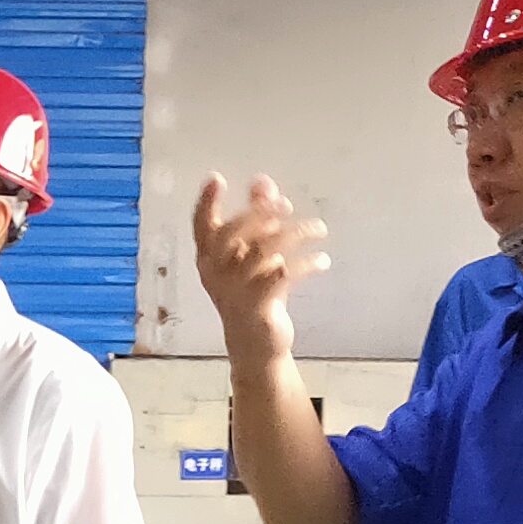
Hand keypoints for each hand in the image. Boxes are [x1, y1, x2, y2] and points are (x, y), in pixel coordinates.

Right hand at [190, 172, 329, 359]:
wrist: (255, 345)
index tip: (216, 178)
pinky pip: (284, 274)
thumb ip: (258, 219)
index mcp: (209, 260)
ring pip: (265, 250)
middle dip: (260, 212)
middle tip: (286, 204)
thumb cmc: (253, 294)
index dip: (206, 202)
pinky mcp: (258, 306)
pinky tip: (322, 260)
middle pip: (233, 233)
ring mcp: (235, 291)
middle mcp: (216, 273)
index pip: (201, 227)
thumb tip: (263, 182)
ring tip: (319, 229)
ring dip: (296, 234)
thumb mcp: (254, 256)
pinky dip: (307, 263)